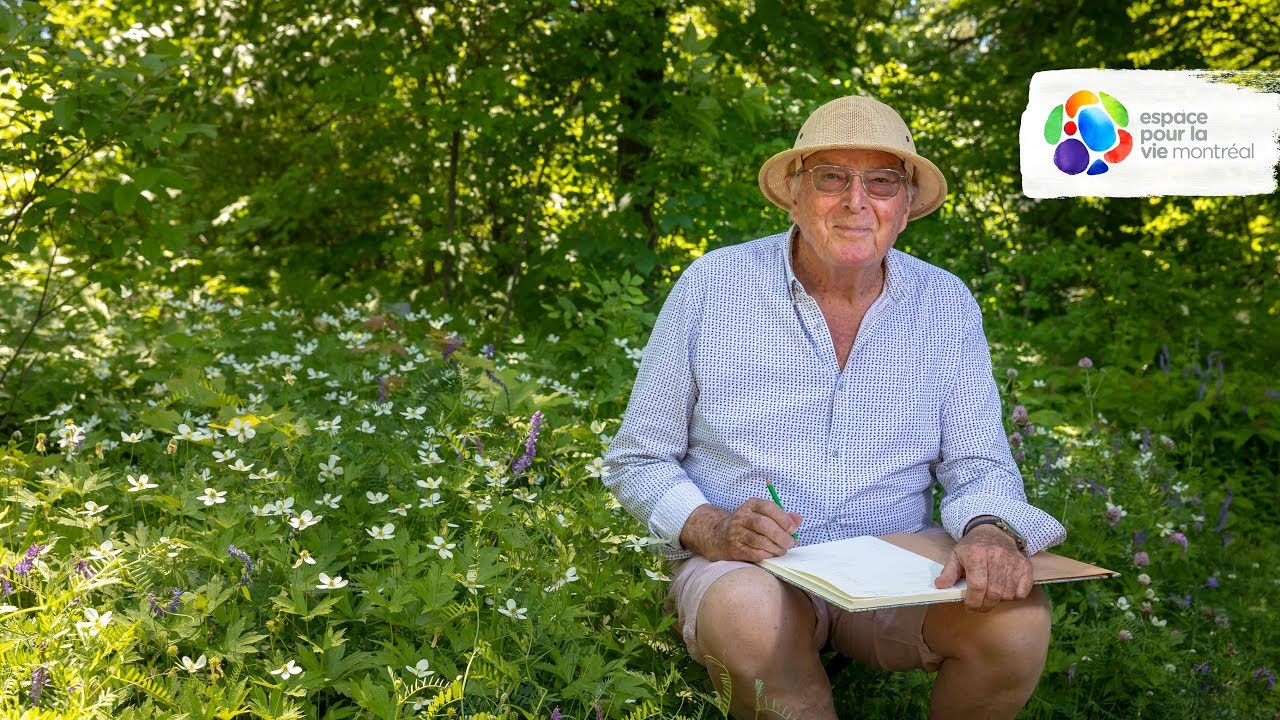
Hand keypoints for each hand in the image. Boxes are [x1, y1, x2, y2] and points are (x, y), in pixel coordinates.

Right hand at [681, 501, 802, 561]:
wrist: (719, 536)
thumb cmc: (748, 526)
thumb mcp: (762, 515)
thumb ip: (782, 517)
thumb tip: (798, 519)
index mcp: (751, 505)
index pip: (768, 507)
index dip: (783, 518)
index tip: (793, 529)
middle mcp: (742, 517)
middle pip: (763, 524)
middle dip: (780, 535)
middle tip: (790, 543)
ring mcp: (736, 533)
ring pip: (759, 540)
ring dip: (775, 547)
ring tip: (782, 550)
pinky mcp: (734, 548)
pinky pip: (754, 553)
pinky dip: (767, 555)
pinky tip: (771, 554)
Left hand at [933, 524, 1032, 611]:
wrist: (993, 531)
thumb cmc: (973, 547)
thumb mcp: (956, 556)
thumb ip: (949, 572)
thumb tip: (940, 586)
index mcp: (976, 554)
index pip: (977, 585)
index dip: (973, 601)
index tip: (970, 607)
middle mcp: (997, 556)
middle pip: (994, 593)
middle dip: (985, 605)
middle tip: (979, 606)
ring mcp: (1013, 560)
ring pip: (1008, 594)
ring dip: (999, 601)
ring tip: (990, 594)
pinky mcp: (1025, 565)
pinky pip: (1022, 592)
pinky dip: (1014, 596)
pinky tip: (1004, 589)